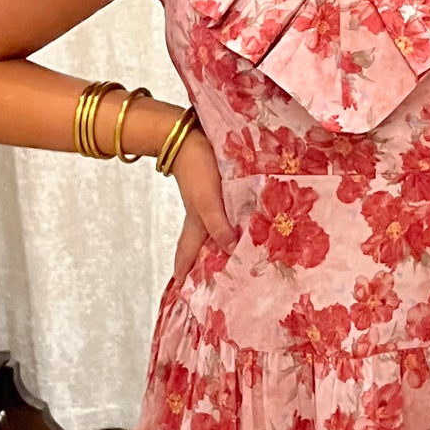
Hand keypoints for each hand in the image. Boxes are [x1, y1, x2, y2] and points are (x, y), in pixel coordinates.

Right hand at [165, 121, 234, 276]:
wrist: (189, 135)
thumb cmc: (196, 169)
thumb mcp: (207, 201)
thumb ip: (218, 225)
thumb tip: (230, 251)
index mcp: (196, 224)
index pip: (186, 256)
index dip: (184, 274)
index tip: (183, 294)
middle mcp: (202, 218)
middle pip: (201, 247)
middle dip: (204, 265)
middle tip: (215, 284)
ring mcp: (210, 204)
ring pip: (216, 232)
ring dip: (222, 246)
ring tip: (236, 261)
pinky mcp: (219, 191)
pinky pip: (227, 215)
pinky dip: (233, 225)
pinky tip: (247, 226)